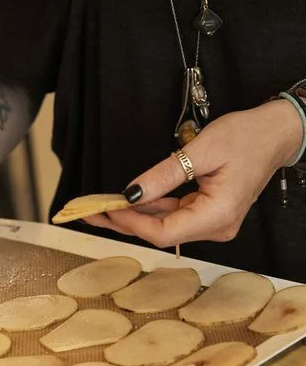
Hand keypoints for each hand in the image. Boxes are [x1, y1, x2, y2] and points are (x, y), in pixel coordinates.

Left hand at [86, 100, 301, 247]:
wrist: (276, 133)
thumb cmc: (247, 137)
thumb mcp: (201, 151)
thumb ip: (164, 175)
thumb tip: (130, 193)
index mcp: (217, 216)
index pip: (163, 232)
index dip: (131, 222)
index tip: (105, 207)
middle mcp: (215, 227)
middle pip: (160, 232)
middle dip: (124, 221)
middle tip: (89, 212)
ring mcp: (212, 223)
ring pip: (164, 225)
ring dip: (133, 215)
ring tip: (100, 206)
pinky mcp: (208, 214)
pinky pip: (173, 215)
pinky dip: (150, 208)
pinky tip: (126, 202)